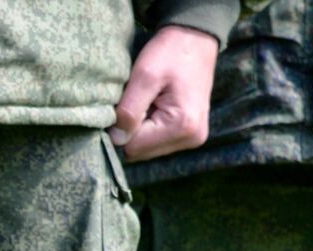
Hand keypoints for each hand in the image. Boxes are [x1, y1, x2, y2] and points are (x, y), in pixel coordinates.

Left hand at [112, 25, 220, 162]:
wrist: (196, 38)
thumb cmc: (171, 52)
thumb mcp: (144, 75)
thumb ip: (128, 110)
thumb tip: (116, 139)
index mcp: (182, 126)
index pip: (133, 147)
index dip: (123, 127)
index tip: (130, 102)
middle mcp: (192, 138)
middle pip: (140, 151)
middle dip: (132, 129)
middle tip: (140, 100)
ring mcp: (193, 139)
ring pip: (147, 149)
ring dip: (140, 129)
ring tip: (150, 101)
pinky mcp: (190, 135)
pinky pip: (157, 142)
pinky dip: (150, 128)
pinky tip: (156, 106)